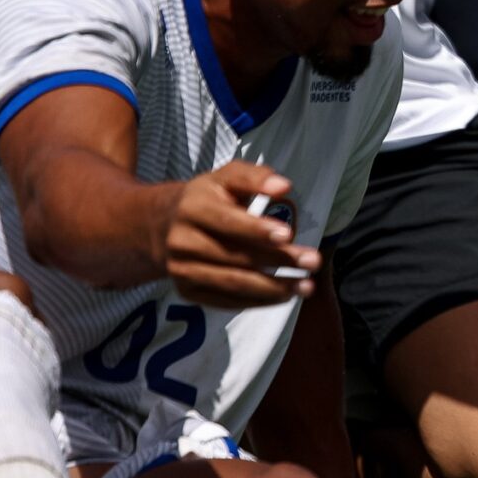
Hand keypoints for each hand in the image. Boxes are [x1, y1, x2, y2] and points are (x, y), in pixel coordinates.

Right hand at [159, 163, 319, 307]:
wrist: (163, 226)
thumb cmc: (209, 198)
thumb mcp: (226, 177)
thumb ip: (255, 177)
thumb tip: (283, 186)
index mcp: (193, 208)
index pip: (228, 222)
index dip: (257, 230)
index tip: (288, 235)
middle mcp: (182, 241)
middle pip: (236, 256)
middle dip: (278, 261)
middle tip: (313, 262)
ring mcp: (182, 269)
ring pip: (232, 283)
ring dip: (272, 288)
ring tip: (306, 287)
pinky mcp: (186, 291)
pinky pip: (225, 300)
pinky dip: (257, 301)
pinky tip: (283, 296)